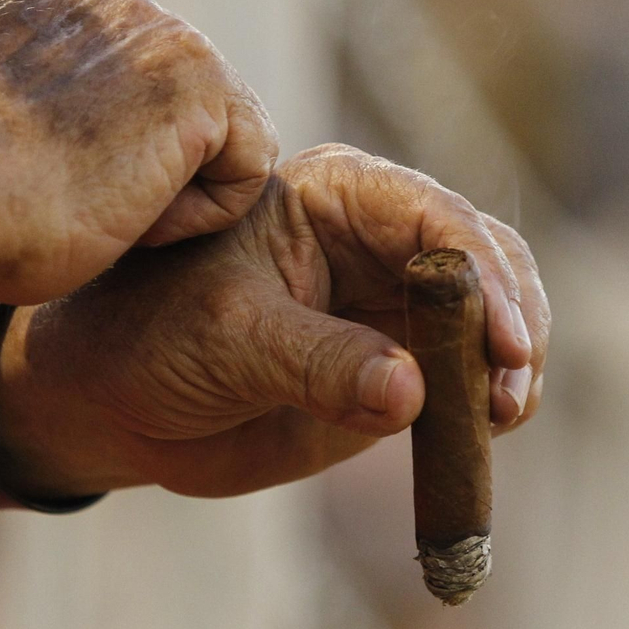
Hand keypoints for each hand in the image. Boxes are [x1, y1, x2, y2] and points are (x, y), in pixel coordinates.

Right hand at [0, 0, 277, 302]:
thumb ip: (52, 102)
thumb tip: (85, 132)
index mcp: (49, 1)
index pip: (138, 87)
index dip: (112, 158)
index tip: (53, 182)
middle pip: (191, 108)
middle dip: (158, 170)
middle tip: (81, 201)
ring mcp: (160, 30)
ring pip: (225, 136)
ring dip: (180, 192)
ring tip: (108, 205)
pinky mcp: (202, 80)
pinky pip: (252, 163)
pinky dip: (208, 212)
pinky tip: (142, 214)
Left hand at [0, 144, 549, 497]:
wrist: (115, 405)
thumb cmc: (150, 338)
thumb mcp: (227, 341)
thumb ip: (319, 363)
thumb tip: (411, 392)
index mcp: (340, 194)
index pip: (438, 219)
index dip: (483, 278)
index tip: (504, 344)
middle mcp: (385, 238)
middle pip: (489, 262)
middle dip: (513, 321)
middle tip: (511, 392)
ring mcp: (401, 303)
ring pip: (497, 319)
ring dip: (512, 368)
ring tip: (501, 418)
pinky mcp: (405, 366)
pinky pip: (472, 380)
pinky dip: (491, 405)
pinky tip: (485, 434)